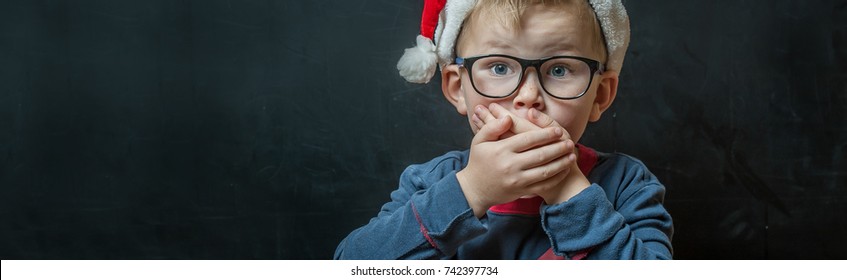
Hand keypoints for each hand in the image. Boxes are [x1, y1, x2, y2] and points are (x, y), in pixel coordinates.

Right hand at [456, 114, 573, 216]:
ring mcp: (517, 180)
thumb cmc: (478, 162)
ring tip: (572, 155)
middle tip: (570, 142)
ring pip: (545, 171)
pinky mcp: (521, 191)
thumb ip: (492, 127)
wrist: (474, 190)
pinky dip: (556, 178)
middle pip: (540, 155)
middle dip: (558, 148)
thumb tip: (508, 117)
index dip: (545, 134)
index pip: (528, 139)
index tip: (558, 130)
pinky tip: (564, 170)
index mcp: (501, 150)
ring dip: (561, 163)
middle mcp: (511, 165)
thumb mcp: (479, 141)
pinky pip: (543, 185)